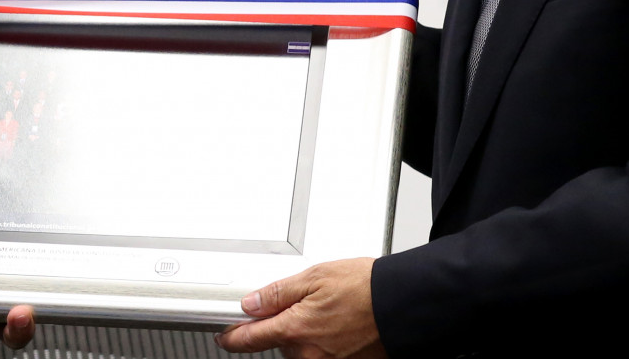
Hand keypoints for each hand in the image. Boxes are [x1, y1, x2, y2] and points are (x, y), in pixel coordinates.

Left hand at [216, 258, 384, 358]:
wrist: (404, 305)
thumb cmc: (366, 288)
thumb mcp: (315, 277)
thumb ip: (278, 294)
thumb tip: (251, 303)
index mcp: (295, 329)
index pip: (249, 339)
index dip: (233, 337)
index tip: (225, 335)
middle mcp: (308, 354)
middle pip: (280, 343)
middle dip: (285, 326)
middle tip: (306, 304)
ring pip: (301, 351)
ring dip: (306, 335)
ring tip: (331, 312)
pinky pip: (323, 356)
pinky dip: (326, 343)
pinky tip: (341, 326)